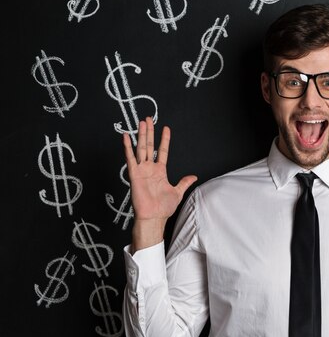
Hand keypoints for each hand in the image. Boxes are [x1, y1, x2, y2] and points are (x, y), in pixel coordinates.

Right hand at [123, 117, 196, 250]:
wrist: (154, 217)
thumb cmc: (163, 207)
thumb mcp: (177, 192)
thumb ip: (184, 182)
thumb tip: (193, 177)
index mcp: (160, 171)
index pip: (162, 151)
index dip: (164, 140)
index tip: (166, 128)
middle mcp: (150, 168)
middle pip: (149, 146)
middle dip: (150, 132)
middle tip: (149, 119)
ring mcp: (141, 170)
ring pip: (141, 148)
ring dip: (141, 135)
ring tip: (142, 122)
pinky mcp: (134, 174)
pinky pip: (130, 158)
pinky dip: (127, 147)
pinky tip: (126, 136)